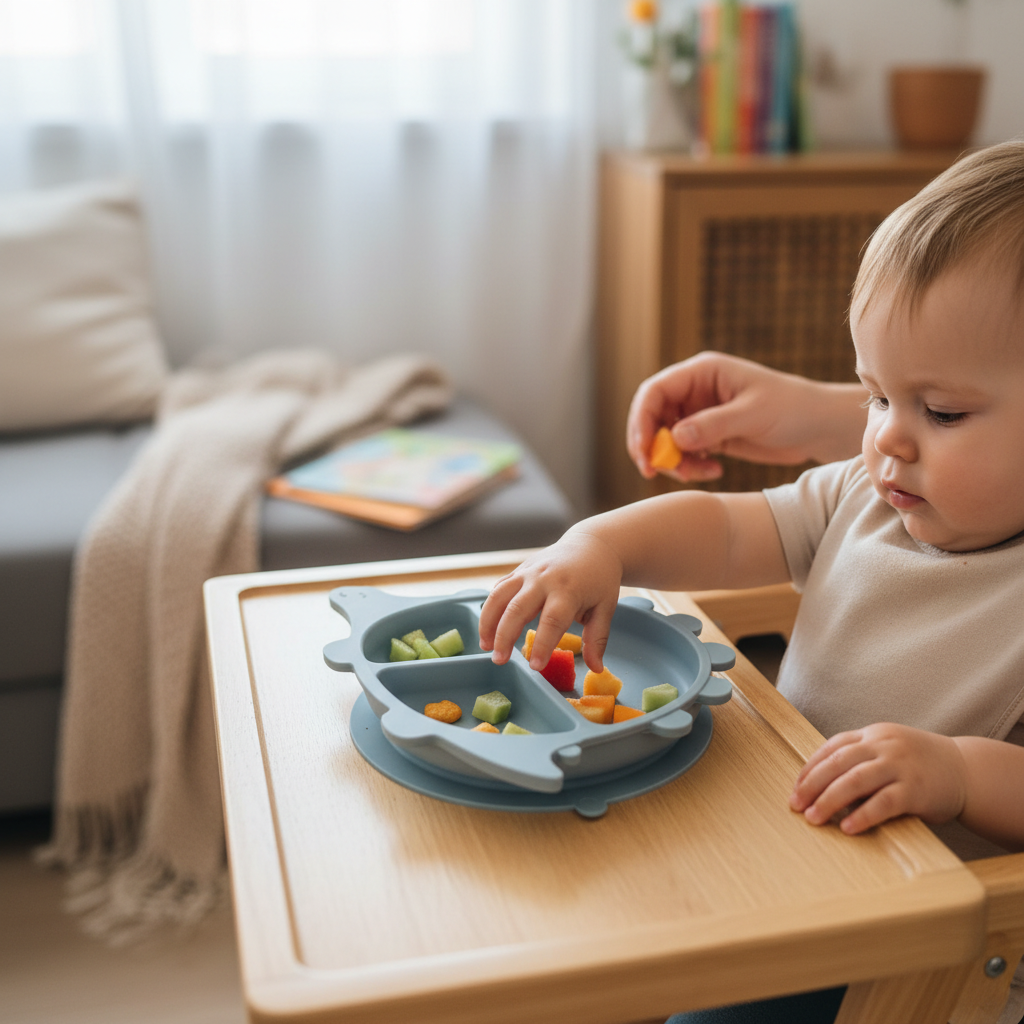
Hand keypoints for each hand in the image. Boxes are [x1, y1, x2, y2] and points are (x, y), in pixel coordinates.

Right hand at [478, 530, 622, 673]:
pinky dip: (489, 607)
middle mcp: (544, 579)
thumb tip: (596, 668)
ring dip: (488, 622)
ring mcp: (528, 572)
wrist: (591, 545)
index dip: (542, 644)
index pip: (552, 621)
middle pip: (517, 608)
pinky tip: (487, 627)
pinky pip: (499, 588)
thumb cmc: (600, 579)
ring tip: (485, 646)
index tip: (535, 666)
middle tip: (499, 660)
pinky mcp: (519, 570)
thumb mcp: (606, 607)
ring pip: (499, 596)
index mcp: (569, 590)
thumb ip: (597, 638)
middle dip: (505, 636)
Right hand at [626, 352, 866, 482]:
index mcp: (702, 373)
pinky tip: (714, 472)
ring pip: (665, 440)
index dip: (641, 420)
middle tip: (654, 472)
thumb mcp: (753, 414)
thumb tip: (674, 437)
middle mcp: (696, 391)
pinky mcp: (709, 436)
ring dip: (673, 462)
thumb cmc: (792, 408)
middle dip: (650, 446)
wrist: (818, 427)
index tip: (643, 451)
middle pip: (653, 417)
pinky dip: (690, 467)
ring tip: (700, 475)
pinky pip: (684, 454)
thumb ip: (713, 425)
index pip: (655, 391)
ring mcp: (700, 414)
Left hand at [789, 723, 967, 834]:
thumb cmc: (919, 765)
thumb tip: (820, 784)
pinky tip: (848, 828)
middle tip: (795, 805)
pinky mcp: (915, 790)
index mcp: (873, 734)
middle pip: (837, 762)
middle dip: (812, 784)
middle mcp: (884, 745)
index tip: (795, 787)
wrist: (966, 770)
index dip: (810, 767)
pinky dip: (862, 815)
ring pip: (855, 780)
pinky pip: (883, 803)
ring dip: (829, 800)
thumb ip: (860, 760)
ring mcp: (900, 766)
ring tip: (813, 818)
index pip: (832, 747)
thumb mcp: (888, 751)